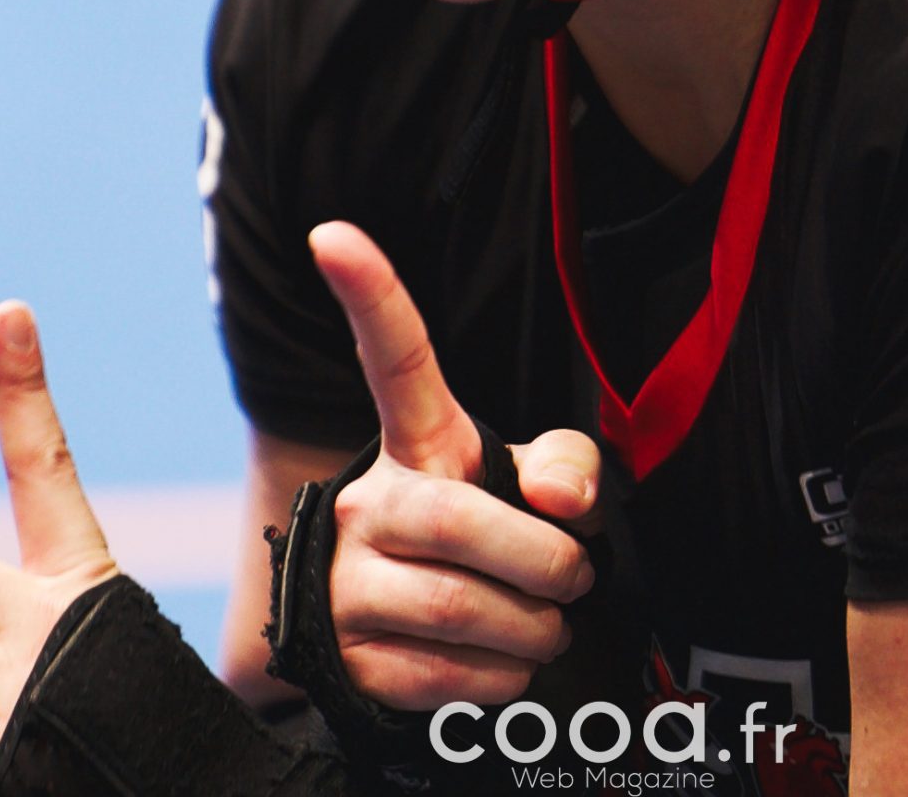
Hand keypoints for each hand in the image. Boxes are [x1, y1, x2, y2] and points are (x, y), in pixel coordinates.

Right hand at [309, 220, 600, 711]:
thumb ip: (565, 467)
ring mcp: (345, 582)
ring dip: (530, 625)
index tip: (333, 232)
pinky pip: (443, 675)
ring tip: (544, 620)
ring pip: (458, 607)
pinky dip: (500, 675)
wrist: (406, 635)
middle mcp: (367, 502)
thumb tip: (561, 502)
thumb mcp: (526, 486)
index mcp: (415, 440)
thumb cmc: (480, 534)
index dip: (369, 292)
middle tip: (574, 574)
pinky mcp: (346, 658)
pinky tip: (505, 658)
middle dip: (542, 560)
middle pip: (458, 522)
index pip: (393, 357)